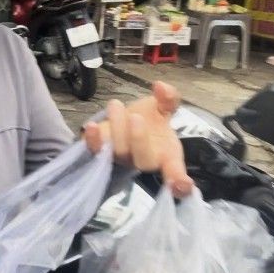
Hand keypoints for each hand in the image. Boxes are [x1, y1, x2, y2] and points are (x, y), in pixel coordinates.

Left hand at [82, 81, 193, 196]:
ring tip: (115, 105)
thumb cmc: (151, 120)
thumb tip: (161, 87)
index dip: (179, 179)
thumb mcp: (164, 108)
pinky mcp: (100, 152)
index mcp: (166, 154)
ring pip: (119, 151)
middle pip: (143, 159)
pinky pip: (95, 150)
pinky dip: (93, 139)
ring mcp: (121, 158)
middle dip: (139, 140)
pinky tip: (92, 127)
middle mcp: (144, 161)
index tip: (181, 185)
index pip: (174, 170)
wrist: (127, 121)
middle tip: (136, 118)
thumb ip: (168, 98)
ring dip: (117, 128)